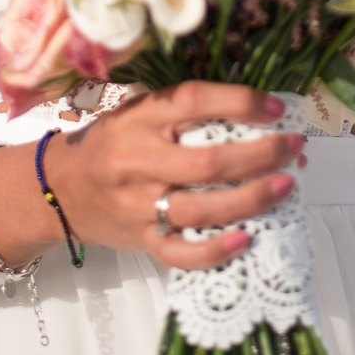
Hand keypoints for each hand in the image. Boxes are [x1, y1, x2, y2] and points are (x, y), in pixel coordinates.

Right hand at [46, 82, 304, 270]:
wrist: (60, 188)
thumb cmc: (111, 142)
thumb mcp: (137, 111)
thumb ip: (181, 110)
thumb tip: (252, 110)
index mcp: (139, 118)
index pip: (194, 101)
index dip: (240, 101)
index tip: (276, 106)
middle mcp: (139, 160)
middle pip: (208, 162)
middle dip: (261, 154)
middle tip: (294, 146)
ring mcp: (139, 205)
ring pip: (202, 208)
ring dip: (252, 198)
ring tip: (287, 183)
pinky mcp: (142, 239)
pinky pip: (181, 252)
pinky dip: (216, 249)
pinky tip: (248, 237)